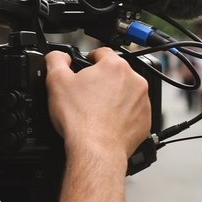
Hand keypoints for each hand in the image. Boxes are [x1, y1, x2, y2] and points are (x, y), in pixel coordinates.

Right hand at [46, 48, 150, 167]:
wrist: (96, 149)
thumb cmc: (80, 119)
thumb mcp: (56, 81)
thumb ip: (56, 60)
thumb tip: (59, 56)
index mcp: (115, 66)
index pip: (102, 52)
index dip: (90, 58)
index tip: (86, 67)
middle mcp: (134, 80)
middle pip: (115, 73)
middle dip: (102, 80)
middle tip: (87, 94)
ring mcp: (143, 101)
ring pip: (126, 92)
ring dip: (115, 97)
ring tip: (97, 110)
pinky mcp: (145, 119)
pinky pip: (134, 111)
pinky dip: (123, 114)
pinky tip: (108, 121)